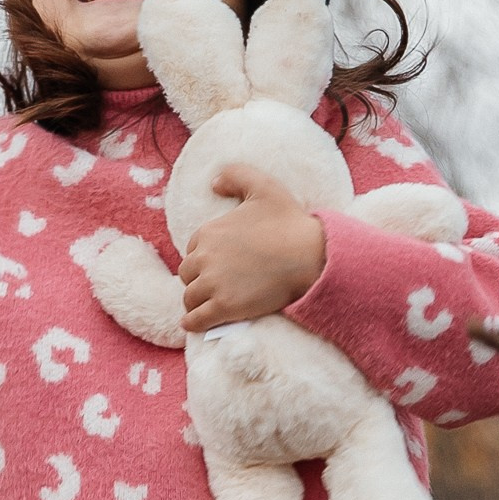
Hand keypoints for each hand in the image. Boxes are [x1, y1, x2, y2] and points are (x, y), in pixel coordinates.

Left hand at [180, 162, 326, 331]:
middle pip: (188, 274)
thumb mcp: (264, 187)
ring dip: (196, 301)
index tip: (218, 264)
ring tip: (206, 306)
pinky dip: (192, 323)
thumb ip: (236, 176)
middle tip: (214, 285)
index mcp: (209, 232)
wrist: (310, 255)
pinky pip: (196, 320)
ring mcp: (213, 284)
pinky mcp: (224, 308)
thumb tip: (214, 182)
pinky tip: (194, 324)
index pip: (193, 249)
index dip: (204, 257)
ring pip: (190, 297)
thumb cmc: (289, 222)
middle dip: (198, 279)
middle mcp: (205, 258)